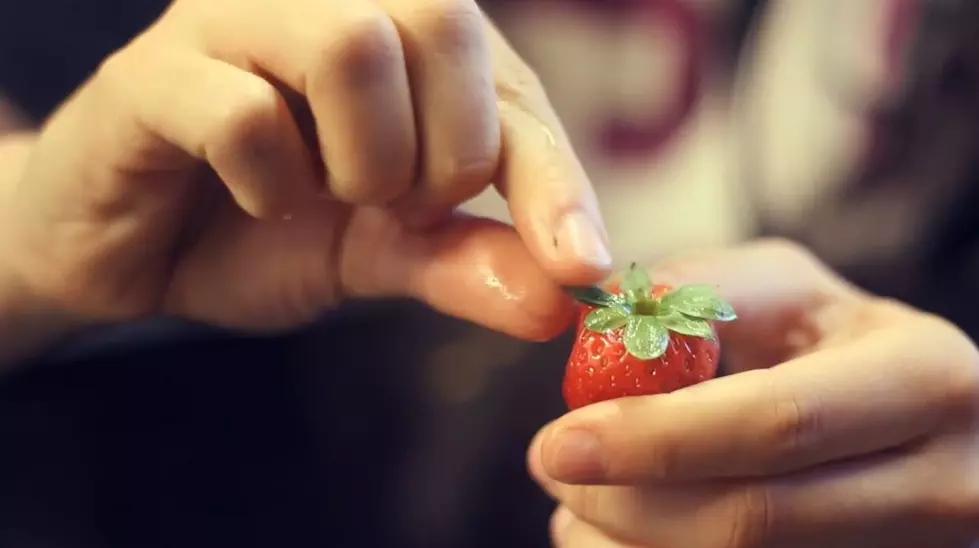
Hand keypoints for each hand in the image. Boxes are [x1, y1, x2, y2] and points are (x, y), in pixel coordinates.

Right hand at [0, 0, 609, 342]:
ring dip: (363, 159)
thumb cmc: (264, 230)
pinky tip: (257, 197)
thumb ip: (467, 261)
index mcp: (398, 33)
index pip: (509, 84)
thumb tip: (565, 295)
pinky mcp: (154, 72)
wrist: (136, 250)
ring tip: (327, 196)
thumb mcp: (384, 252)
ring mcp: (235, 23)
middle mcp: (323, 1)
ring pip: (351, 44)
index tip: (582, 265)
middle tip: (402, 207)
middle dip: (446, 152)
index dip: (554, 177)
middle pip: (443, 19)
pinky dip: (270, 180)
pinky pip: (242, 110)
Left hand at [529, 240, 978, 547]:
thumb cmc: (838, 345)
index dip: (655, 439)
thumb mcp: (788, 292)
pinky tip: (620, 540)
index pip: (777, 424)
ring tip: (578, 509)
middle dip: (626, 502)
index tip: (558, 442)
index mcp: (924, 380)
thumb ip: (698, 291)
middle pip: (751, 521)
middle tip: (551, 469)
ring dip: (627, 547)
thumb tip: (591, 317)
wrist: (919, 426)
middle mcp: (945, 484)